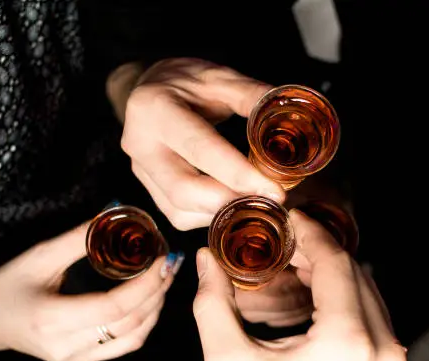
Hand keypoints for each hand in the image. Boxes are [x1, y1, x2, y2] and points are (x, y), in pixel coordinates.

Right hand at [0, 223, 180, 360]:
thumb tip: (117, 213)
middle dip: (157, 290)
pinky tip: (150, 300)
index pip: (114, 307)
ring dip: (155, 307)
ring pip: (132, 338)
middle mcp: (65, 347)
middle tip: (170, 261)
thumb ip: (80, 237)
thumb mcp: (40, 255)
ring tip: (165, 277)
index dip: (144, 283)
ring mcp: (74, 360)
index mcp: (52, 320)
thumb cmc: (9, 284)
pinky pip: (122, 346)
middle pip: (129, 323)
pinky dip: (143, 322)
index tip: (161, 258)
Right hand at [122, 58, 284, 229]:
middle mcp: (140, 143)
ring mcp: (140, 170)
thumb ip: (252, 96)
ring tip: (256, 203)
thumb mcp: (220, 76)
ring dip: (222, 213)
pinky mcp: (148, 188)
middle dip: (230, 202)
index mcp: (156, 108)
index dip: (238, 174)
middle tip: (269, 203)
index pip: (200, 148)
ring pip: (179, 210)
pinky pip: (178, 215)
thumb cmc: (187, 82)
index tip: (274, 190)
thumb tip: (288, 120)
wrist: (150, 88)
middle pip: (184, 190)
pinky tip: (231, 202)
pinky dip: (209, 216)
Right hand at [193, 210, 406, 360]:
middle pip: (355, 272)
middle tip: (284, 240)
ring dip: (333, 271)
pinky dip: (345, 294)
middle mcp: (381, 347)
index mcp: (346, 341)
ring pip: (368, 290)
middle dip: (320, 249)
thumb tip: (206, 261)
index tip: (289, 216)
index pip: (335, 263)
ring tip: (295, 263)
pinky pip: (373, 314)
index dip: (310, 233)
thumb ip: (214, 304)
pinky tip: (313, 294)